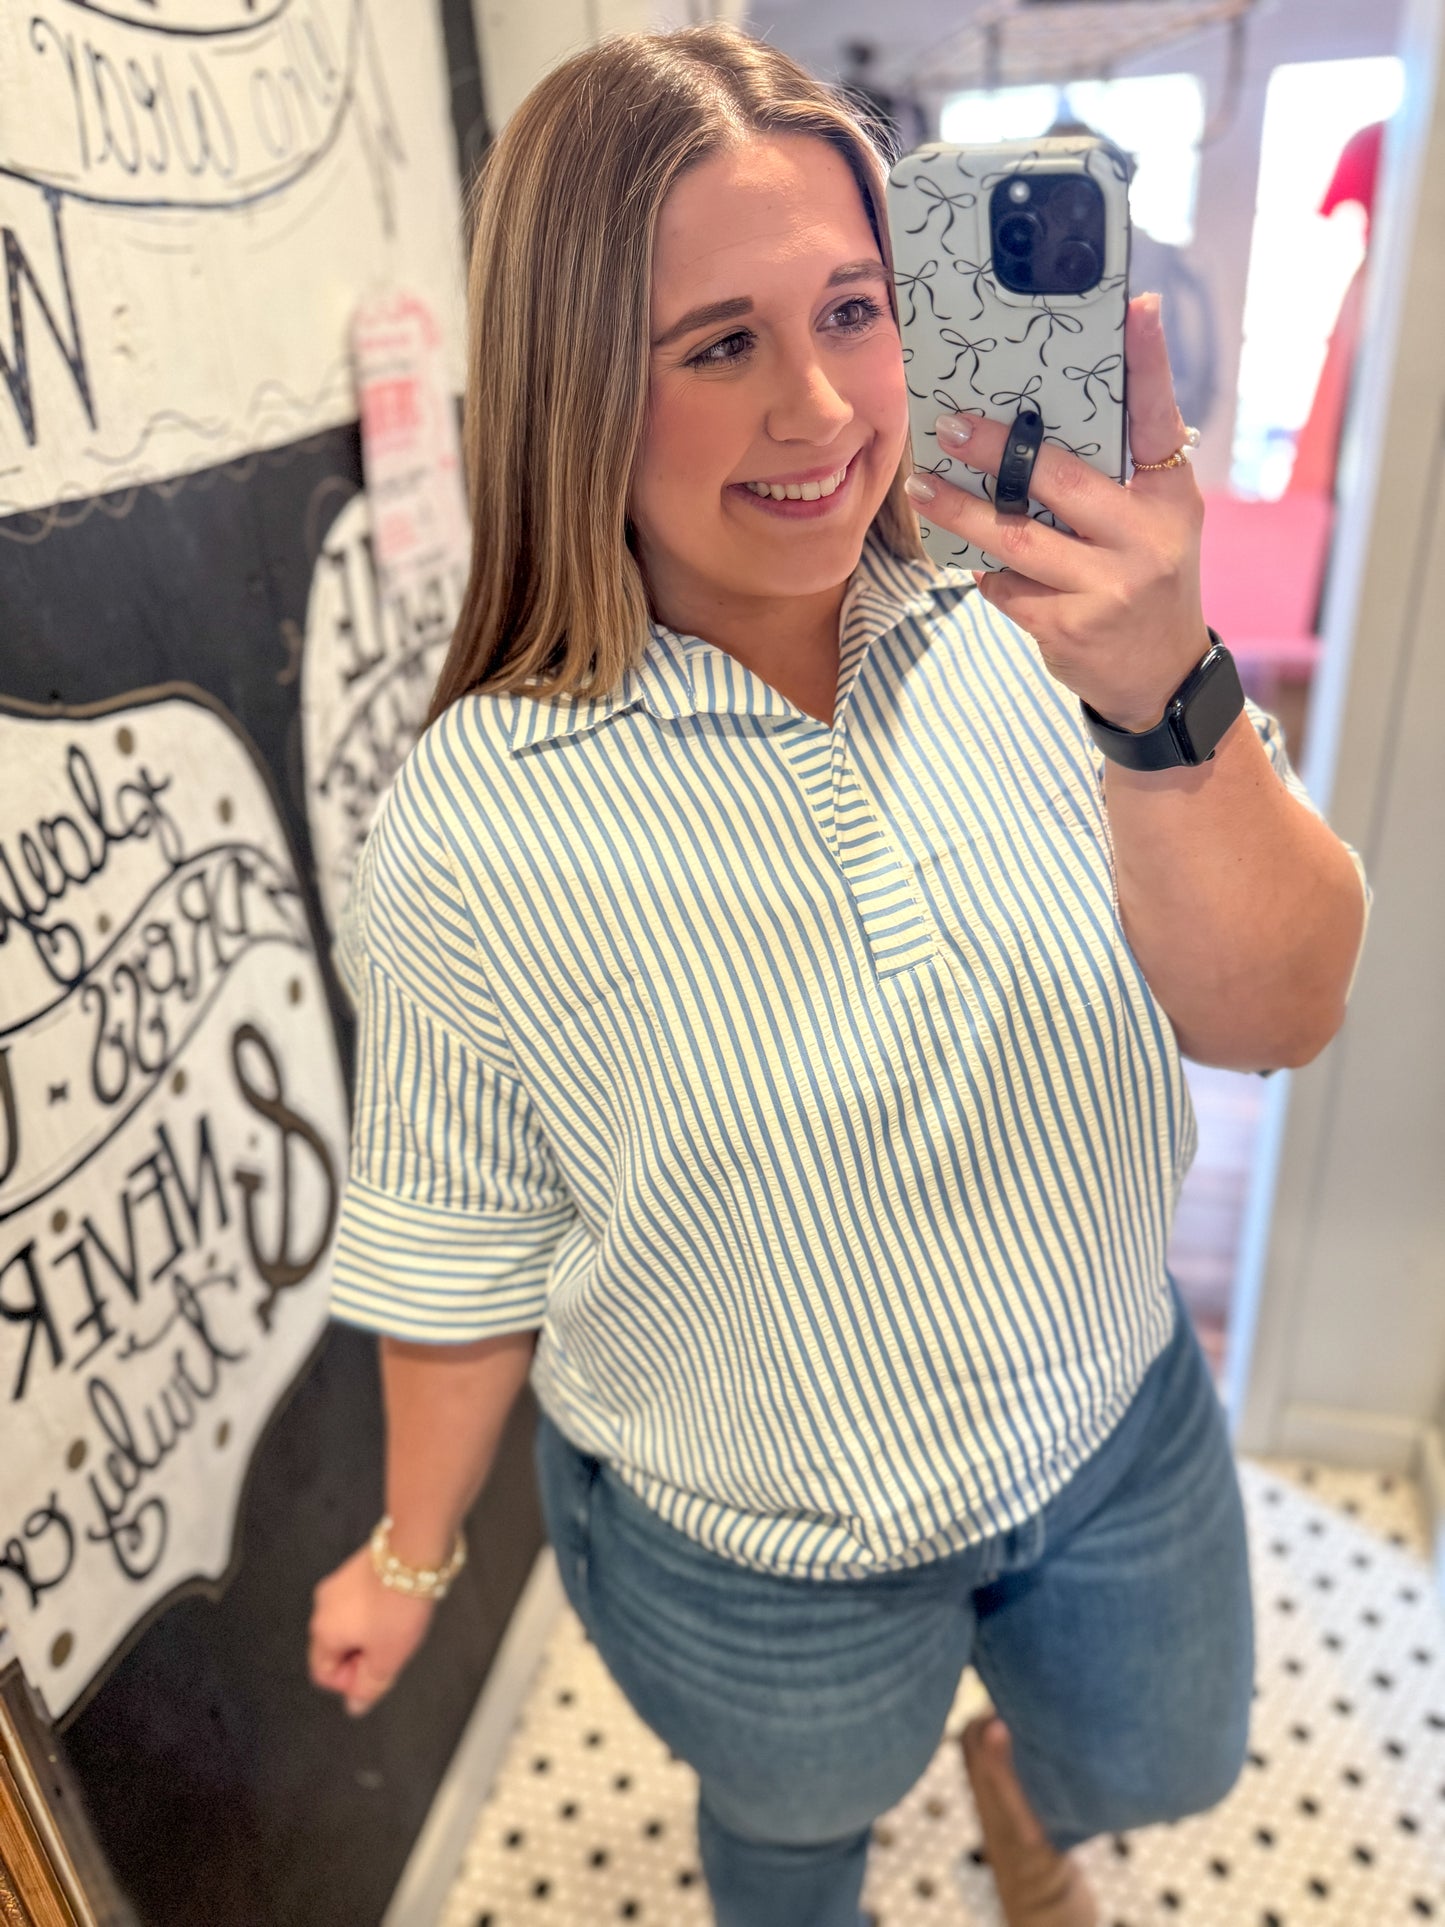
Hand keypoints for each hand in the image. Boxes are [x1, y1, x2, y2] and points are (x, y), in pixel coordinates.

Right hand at [308, 1543, 436, 1716]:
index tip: (375, 1674)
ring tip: (397, 1627)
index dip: (350, 1682)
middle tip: (389, 1651)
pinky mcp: (355, 1570)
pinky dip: (375, 1611)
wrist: (413, 1552)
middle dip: (362, 1656)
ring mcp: (338, 1584)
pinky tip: (397, 1607)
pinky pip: (359, 1603)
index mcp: (323, 1632)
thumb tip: (356, 1706)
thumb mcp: (387, 1658)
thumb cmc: (398, 1601)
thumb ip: (368, 1687)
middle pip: (335, 1648)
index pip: (324, 1674)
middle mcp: (324, 1607)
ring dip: (370, 1633)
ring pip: (349, 1625)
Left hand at [906, 293, 1210, 731]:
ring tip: (923, 486)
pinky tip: (971, 559)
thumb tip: (1041, 418)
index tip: (1136, 307)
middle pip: (1060, 479)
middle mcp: (1146, 539)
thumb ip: (1116, 474)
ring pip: (1017, 538)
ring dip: (962, 511)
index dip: (1150, 363)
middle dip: (999, 450)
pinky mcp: (1070, 628)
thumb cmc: (1146, 580)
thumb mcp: (1156, 522)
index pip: (1161, 421)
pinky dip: (986, 571)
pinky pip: (1007, 586)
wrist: (1159, 678)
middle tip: (950, 426)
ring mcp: (1109, 587)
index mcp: (1171, 499)